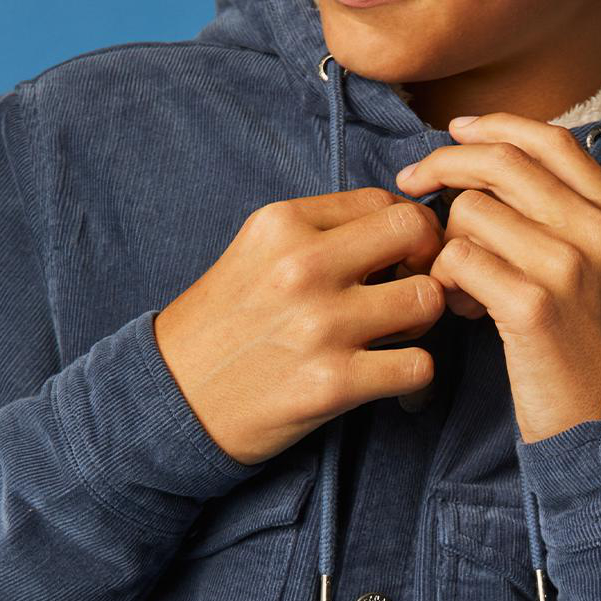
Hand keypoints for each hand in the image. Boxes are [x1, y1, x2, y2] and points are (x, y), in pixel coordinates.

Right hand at [154, 190, 444, 465]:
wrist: (172, 399)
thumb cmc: (221, 326)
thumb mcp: (256, 253)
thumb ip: (321, 233)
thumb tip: (399, 227)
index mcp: (283, 223)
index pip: (384, 201)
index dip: (405, 230)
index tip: (396, 259)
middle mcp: (303, 266)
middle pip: (417, 233)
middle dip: (428, 260)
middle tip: (411, 288)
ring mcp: (320, 325)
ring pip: (428, 299)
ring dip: (424, 322)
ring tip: (398, 337)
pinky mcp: (332, 383)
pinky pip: (419, 366)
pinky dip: (417, 378)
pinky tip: (394, 382)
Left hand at [394, 112, 600, 441]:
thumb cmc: (586, 347)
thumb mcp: (598, 270)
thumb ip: (561, 215)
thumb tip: (486, 162)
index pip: (549, 139)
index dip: (494, 127)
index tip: (454, 133)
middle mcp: (600, 232)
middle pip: (502, 161)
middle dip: (444, 165)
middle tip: (411, 183)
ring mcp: (569, 267)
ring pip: (472, 209)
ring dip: (447, 240)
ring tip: (461, 281)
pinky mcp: (533, 306)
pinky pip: (458, 259)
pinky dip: (445, 279)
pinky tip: (463, 308)